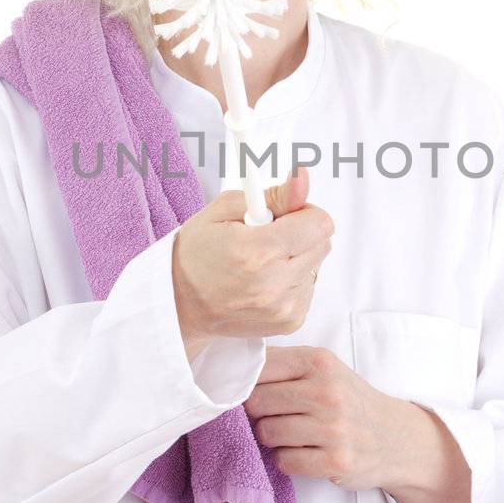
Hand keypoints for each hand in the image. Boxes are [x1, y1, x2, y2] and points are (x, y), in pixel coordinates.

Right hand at [172, 165, 333, 349]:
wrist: (182, 303)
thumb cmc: (197, 254)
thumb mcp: (224, 210)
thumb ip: (272, 196)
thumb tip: (302, 181)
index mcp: (258, 252)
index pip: (319, 223)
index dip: (303, 212)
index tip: (283, 215)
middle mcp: (274, 284)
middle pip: (322, 243)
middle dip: (300, 234)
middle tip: (267, 238)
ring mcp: (283, 307)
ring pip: (316, 266)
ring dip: (296, 258)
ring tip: (261, 263)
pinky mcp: (290, 321)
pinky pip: (308, 287)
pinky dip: (291, 280)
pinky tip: (264, 281)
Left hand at [244, 343, 434, 491]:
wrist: (395, 437)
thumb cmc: (349, 400)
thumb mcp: (325, 369)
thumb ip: (284, 365)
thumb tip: (231, 370)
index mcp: (320, 362)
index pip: (259, 368)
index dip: (247, 383)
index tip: (251, 391)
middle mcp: (328, 392)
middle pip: (256, 403)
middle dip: (258, 413)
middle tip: (275, 416)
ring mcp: (333, 429)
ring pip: (267, 433)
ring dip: (273, 438)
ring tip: (293, 434)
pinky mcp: (336, 462)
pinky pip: (284, 461)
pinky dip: (287, 460)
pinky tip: (305, 452)